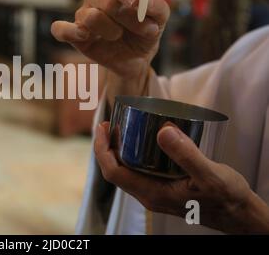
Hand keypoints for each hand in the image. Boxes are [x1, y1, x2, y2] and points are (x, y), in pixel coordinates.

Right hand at [51, 0, 169, 96]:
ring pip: (89, 16)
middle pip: (103, 0)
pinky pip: (60, 29)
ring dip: (110, 30)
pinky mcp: (74, 36)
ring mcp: (82, 15)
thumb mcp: (160, 16)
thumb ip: (155, 4)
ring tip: (119, 36)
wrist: (138, 57)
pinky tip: (84, 36)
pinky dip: (69, 31)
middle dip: (127, 17)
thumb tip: (139, 0)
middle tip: (146, 30)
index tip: (134, 2)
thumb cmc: (146, 31)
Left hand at [94, 122, 268, 233]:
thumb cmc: (227, 199)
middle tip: (109, 125)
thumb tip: (162, 131)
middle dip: (107, 148)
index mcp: (153, 194)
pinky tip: (142, 142)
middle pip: (116, 171)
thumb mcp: (210, 175)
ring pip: (126, 172)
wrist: (240, 215)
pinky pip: (139, 172)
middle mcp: (149, 195)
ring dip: (118, 151)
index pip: (114, 172)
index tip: (102, 128)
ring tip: (120, 130)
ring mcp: (155, 193)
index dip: (103, 150)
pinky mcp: (163, 189)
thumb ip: (186, 155)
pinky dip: (133, 156)